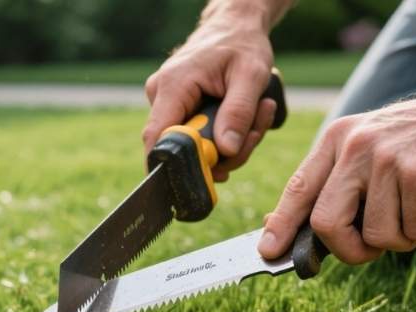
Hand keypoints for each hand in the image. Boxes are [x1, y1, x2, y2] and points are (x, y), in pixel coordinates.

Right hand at [142, 2, 281, 181]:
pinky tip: (242, 119)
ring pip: (193, 146)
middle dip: (222, 153)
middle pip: (181, 148)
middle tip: (254, 134)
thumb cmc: (242, 44)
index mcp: (173, 86)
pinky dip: (223, 137)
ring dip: (229, 145)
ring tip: (258, 115)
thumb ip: (239, 112)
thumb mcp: (251, 74)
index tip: (199, 180)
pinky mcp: (177, 109)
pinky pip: (197, 137)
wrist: (234, 27)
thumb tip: (226, 151)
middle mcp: (161, 95)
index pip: (158, 137)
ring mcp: (167, 103)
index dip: (170, 165)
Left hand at [258, 55, 415, 262]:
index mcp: (338, 139)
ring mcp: (386, 160)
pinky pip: (414, 231)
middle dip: (348, 251)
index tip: (269, 250)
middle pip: (326, 223)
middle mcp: (355, 147)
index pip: (298, 189)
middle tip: (370, 251)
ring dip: (403, 239)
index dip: (281, 225)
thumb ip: (341, 181)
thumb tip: (303, 226)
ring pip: (376, 236)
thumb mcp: (372, 146)